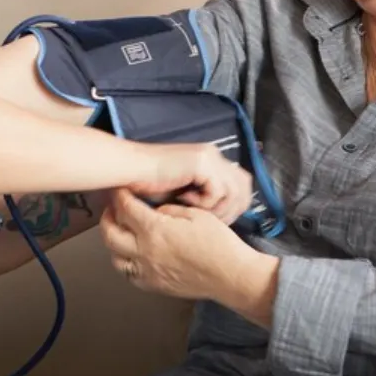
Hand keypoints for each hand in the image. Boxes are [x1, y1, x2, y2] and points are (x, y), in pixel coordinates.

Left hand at [100, 189, 240, 300]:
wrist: (231, 275)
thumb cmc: (218, 243)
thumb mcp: (194, 214)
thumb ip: (168, 210)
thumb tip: (153, 211)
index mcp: (155, 230)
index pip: (125, 208)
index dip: (119, 196)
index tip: (119, 190)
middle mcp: (145, 252)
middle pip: (110, 233)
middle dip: (107, 217)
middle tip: (112, 208)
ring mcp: (148, 272)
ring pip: (115, 257)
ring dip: (113, 241)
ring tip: (119, 230)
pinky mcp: (154, 286)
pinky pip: (129, 274)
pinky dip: (125, 262)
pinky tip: (132, 254)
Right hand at [133, 143, 253, 224]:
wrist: (131, 169)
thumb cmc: (149, 182)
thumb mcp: (184, 190)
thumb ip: (204, 195)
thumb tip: (224, 214)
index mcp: (211, 159)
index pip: (242, 183)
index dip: (235, 205)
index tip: (219, 219)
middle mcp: (214, 155)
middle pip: (244, 186)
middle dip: (233, 209)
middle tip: (213, 220)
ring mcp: (209, 157)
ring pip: (234, 191)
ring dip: (218, 208)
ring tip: (197, 211)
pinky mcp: (201, 163)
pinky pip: (217, 191)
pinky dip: (205, 202)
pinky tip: (185, 200)